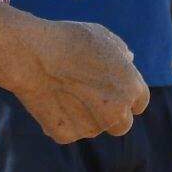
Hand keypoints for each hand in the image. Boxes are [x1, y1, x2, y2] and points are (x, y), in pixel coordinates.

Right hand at [13, 21, 147, 141]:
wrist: (32, 54)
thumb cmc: (67, 40)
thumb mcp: (102, 36)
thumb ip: (120, 52)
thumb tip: (128, 60)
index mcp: (132, 88)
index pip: (139, 103)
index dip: (125, 97)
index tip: (111, 92)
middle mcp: (118, 112)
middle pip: (121, 124)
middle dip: (109, 115)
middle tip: (89, 98)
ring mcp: (92, 127)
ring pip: (93, 128)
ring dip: (83, 117)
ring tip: (63, 91)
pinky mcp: (67, 135)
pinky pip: (67, 132)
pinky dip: (59, 121)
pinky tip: (49, 100)